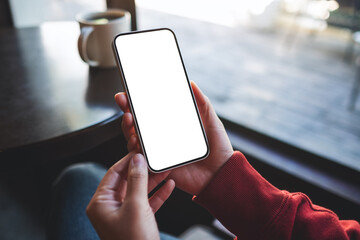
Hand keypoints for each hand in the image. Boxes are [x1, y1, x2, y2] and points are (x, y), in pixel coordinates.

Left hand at [87, 153, 174, 239]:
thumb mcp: (136, 206)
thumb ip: (137, 180)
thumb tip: (137, 159)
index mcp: (101, 203)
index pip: (113, 173)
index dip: (128, 159)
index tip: (140, 149)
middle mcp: (110, 207)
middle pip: (126, 180)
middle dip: (142, 169)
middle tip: (154, 157)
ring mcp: (123, 214)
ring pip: (138, 190)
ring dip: (152, 180)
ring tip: (164, 168)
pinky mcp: (136, 220)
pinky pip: (147, 202)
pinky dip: (157, 194)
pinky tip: (168, 185)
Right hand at [115, 82, 232, 194]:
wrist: (221, 174)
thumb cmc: (218, 149)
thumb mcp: (212, 122)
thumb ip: (202, 104)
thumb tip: (191, 84)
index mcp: (174, 126)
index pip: (153, 111)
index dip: (140, 101)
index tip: (131, 90)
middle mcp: (163, 137)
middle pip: (139, 123)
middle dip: (127, 110)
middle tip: (123, 100)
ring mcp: (159, 152)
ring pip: (136, 138)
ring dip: (128, 127)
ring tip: (129, 118)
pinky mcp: (158, 166)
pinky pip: (141, 157)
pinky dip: (134, 147)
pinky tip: (134, 138)